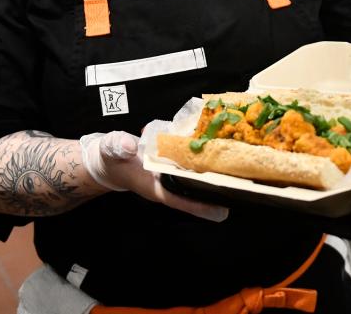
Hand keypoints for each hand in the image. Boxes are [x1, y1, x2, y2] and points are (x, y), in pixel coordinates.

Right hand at [80, 131, 227, 221]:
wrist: (109, 159)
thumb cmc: (111, 159)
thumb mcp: (110, 150)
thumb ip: (118, 146)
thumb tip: (131, 145)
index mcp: (155, 187)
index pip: (181, 199)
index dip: (201, 205)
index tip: (223, 210)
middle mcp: (168, 184)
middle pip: (195, 189)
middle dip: (216, 185)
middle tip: (242, 180)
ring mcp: (172, 176)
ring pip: (197, 177)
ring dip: (214, 169)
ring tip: (238, 161)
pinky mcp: (174, 165)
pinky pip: (193, 163)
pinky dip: (203, 153)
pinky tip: (216, 140)